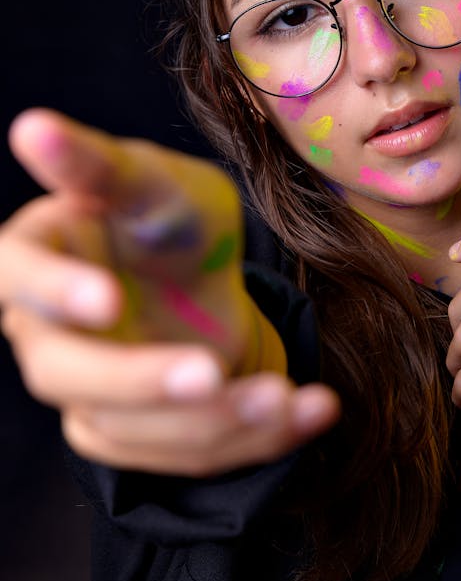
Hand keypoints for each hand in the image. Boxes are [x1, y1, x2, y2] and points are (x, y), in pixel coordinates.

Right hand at [1, 109, 339, 473]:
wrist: (207, 273)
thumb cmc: (168, 213)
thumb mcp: (150, 179)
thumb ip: (99, 164)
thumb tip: (30, 126)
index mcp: (39, 257)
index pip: (15, 277)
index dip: (54, 291)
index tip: (110, 297)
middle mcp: (48, 333)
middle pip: (64, 374)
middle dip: (139, 380)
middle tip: (208, 371)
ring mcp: (89, 392)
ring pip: (131, 429)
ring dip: (210, 419)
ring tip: (283, 395)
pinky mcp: (137, 434)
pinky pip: (186, 454)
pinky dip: (253, 440)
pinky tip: (311, 410)